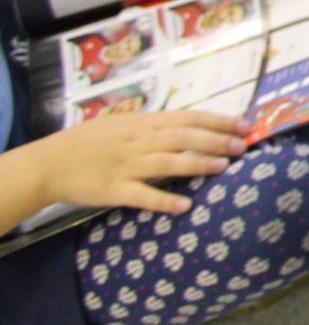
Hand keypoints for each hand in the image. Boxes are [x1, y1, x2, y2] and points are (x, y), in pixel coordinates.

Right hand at [28, 109, 246, 214]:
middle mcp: (137, 142)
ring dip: (198, 164)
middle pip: (184, 137)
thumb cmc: (87, 142)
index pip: (187, 118)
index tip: (244, 125)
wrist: (48, 163)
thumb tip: (188, 124)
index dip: (217, 121)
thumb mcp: (121, 124)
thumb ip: (153, 124)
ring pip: (168, 163)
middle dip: (216, 140)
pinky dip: (164, 200)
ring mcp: (126, 166)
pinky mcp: (113, 190)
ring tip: (223, 167)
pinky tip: (185, 205)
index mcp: (142, 124)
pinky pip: (142, 196)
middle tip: (243, 145)